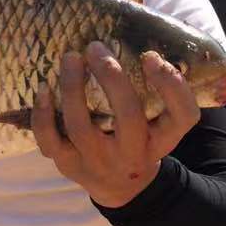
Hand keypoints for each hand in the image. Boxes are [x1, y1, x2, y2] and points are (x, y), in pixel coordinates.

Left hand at [31, 43, 200, 209]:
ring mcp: (98, 162)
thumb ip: (159, 90)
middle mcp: (133, 153)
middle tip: (96, 47)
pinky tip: (44, 89)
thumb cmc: (141, 138)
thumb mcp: (160, 122)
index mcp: (162, 139)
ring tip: (71, 57)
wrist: (121, 187)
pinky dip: (43, 114)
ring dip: (73, 87)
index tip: (151, 56)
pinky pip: (50, 141)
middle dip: (111, 78)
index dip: (171, 85)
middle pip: (128, 116)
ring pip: (82, 127)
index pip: (182, 116)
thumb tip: (139, 39)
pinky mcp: (69, 165)